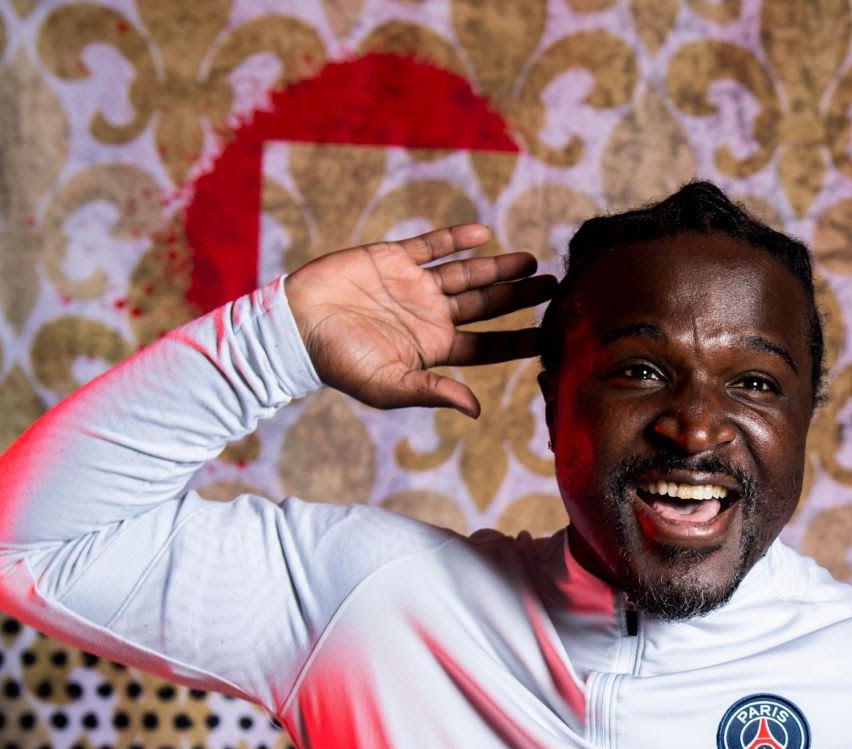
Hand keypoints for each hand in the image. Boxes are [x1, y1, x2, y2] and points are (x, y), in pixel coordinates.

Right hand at [283, 222, 553, 419]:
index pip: (487, 345)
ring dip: (499, 267)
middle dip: (519, 296)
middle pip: (486, 305)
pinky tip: (484, 234)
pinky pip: (431, 246)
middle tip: (555, 287)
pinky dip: (456, 239)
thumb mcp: (389, 385)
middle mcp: (430, 315)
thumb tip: (477, 410)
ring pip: (467, 273)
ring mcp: (414, 285)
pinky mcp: (392, 258)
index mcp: (434, 347)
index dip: (517, 340)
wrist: (296, 326)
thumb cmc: (339, 363)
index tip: (550, 335)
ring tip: (532, 261)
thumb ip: (433, 392)